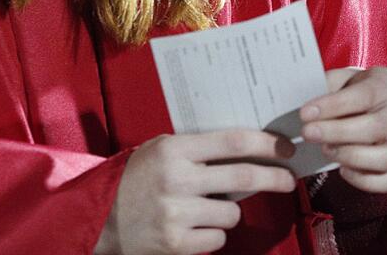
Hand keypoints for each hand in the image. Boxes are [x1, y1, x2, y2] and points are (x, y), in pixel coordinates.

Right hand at [94, 129, 296, 254]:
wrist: (98, 216)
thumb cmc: (133, 178)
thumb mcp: (158, 150)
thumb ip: (194, 149)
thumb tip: (245, 149)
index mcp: (173, 150)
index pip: (232, 143)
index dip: (265, 145)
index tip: (285, 148)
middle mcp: (176, 179)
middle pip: (242, 178)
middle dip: (274, 178)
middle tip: (289, 179)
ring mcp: (176, 213)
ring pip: (232, 214)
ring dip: (229, 212)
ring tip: (206, 208)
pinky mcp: (176, 242)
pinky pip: (217, 239)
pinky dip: (212, 234)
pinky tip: (192, 226)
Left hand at [300, 67, 386, 192]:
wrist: (371, 105)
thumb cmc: (350, 90)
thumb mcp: (339, 79)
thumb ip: (325, 87)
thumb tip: (303, 105)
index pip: (364, 95)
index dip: (333, 105)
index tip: (304, 113)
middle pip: (376, 127)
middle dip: (337, 132)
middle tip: (308, 134)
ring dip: (352, 157)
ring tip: (325, 151)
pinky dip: (366, 181)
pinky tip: (342, 170)